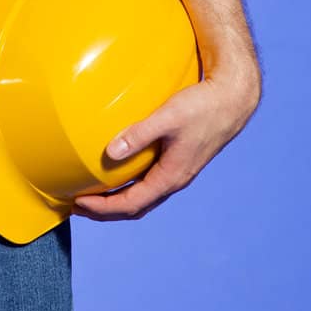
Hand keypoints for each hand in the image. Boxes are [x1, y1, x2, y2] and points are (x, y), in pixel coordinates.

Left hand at [69, 63, 261, 221]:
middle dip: (106, 211)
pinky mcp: (178, 160)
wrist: (232, 100)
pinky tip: (118, 172)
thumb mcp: (167, 118)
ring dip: (117, 200)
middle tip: (77, 206)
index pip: (131, 204)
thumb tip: (110, 152)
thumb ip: (138, 134)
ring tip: (93, 195)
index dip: (103, 208)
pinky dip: (129, 186)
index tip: (78, 203)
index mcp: (171, 176)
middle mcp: (174, 179)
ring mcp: (177, 171)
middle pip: (135, 207)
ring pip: (143, 197)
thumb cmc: (202, 107)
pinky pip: (149, 182)